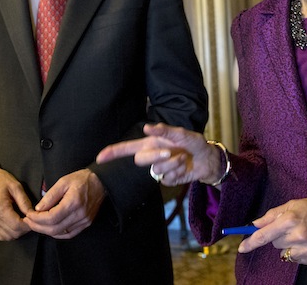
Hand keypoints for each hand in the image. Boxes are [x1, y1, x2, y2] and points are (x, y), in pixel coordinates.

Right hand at [0, 163, 32, 240]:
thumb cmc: (0, 179)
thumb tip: (32, 213)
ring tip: (23, 222)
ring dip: (17, 232)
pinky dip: (9, 233)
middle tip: (30, 219)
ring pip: (6, 237)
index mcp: (0, 207)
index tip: (34, 218)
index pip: (17, 225)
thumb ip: (24, 201)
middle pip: (13, 233)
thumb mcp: (15, 186)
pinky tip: (14, 225)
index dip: (28, 224)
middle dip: (24, 229)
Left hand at [23, 169, 104, 238]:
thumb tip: (38, 208)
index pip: (51, 218)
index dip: (37, 219)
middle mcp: (80, 215)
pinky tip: (50, 229)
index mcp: (73, 203)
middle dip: (38, 227)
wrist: (101, 182)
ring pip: (60, 233)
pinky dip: (57, 233)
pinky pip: (69, 234)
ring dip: (46, 231)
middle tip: (28, 221)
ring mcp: (84, 221)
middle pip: (54, 228)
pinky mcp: (86, 223)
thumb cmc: (82, 179)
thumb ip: (50, 196)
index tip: (28, 215)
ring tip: (36, 224)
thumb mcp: (63, 182)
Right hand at [96, 123, 222, 186]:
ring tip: (183, 157)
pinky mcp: (167, 179)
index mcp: (150, 143)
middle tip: (170, 152)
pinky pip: (166, 179)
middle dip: (155, 156)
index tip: (100, 158)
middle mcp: (152, 155)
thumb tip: (147, 126)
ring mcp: (159, 169)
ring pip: (155, 170)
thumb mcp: (181, 133)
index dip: (113, 152)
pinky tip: (184, 167)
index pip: (127, 148)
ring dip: (172, 164)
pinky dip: (178, 172)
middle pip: (140, 160)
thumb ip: (164, 130)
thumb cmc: (192, 142)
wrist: (206, 158)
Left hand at [237, 197, 306, 265]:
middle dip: (278, 236)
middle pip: (274, 244)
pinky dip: (299, 252)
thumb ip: (272, 215)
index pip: (264, 235)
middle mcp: (298, 236)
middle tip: (290, 227)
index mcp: (290, 220)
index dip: (250, 242)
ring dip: (288, 245)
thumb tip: (255, 224)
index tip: (242, 248)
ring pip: (284, 253)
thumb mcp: (293, 204)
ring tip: (302, 234)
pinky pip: (296, 259)